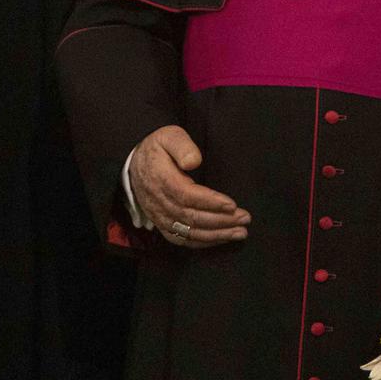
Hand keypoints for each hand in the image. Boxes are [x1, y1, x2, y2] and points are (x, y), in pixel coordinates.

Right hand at [128, 125, 248, 249]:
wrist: (135, 164)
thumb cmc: (158, 148)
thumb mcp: (169, 136)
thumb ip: (182, 146)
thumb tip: (194, 161)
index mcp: (161, 179)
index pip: (186, 195)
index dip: (210, 202)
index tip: (232, 204)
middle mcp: (158, 202)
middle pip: (191, 217)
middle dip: (221, 220)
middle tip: (245, 218)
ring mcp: (159, 216)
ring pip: (188, 232)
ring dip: (216, 235)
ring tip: (240, 232)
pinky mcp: (161, 224)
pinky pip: (181, 239)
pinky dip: (202, 242)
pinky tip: (221, 239)